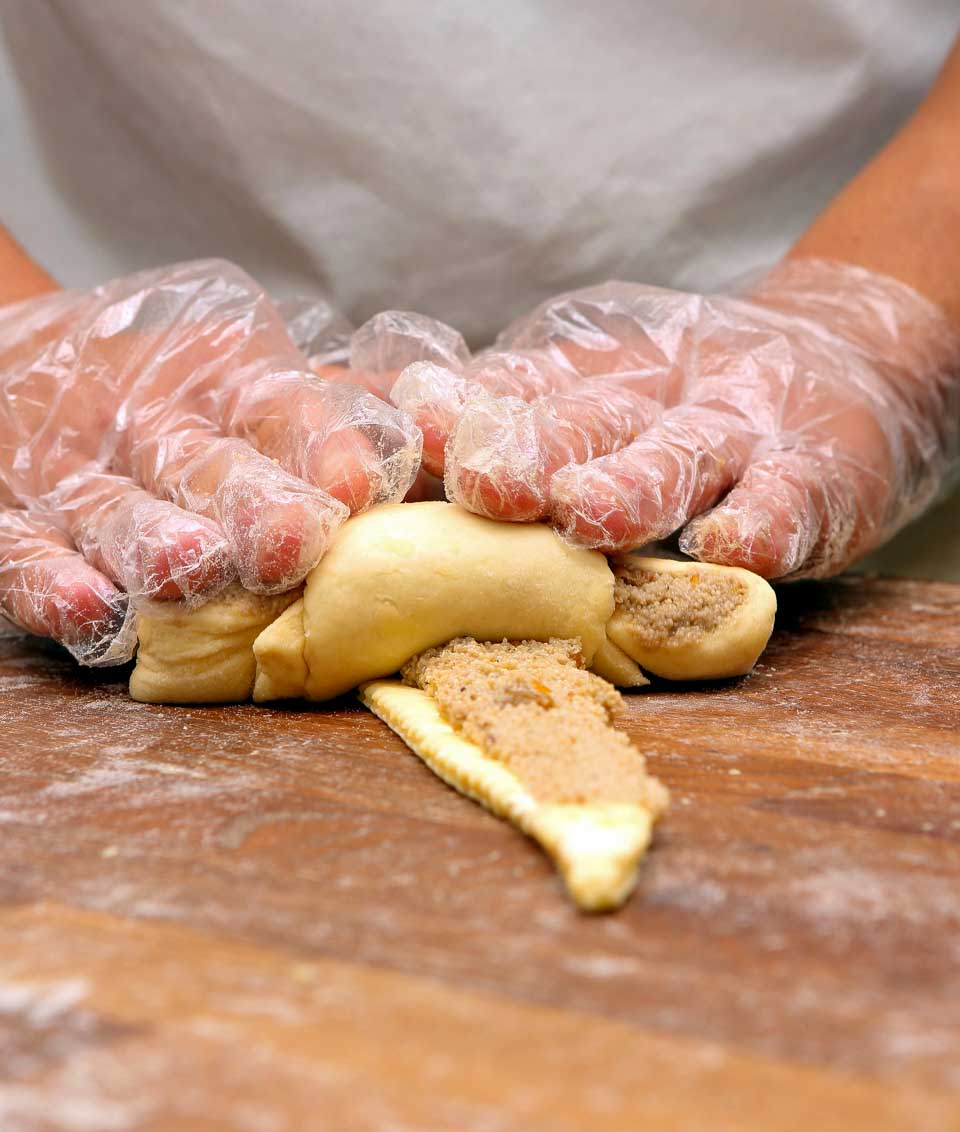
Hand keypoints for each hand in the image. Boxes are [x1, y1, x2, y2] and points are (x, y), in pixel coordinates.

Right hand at [0, 260, 421, 662]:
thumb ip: (353, 410)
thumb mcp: (269, 383)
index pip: (281, 409)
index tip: (355, 482)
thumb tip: (450, 430)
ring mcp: (76, 474)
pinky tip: (90, 610)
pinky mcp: (9, 516)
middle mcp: (154, 428)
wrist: (28, 369)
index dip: (317, 442)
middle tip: (291, 540)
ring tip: (193, 565)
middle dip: (249, 500)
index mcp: (229, 390)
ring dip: (154, 540)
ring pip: (116, 507)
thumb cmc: (191, 400)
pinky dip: (49, 582)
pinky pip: (18, 553)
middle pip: (204, 464)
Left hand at [392, 259, 959, 577]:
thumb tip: (340, 396)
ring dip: (631, 486)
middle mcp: (646, 414)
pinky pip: (790, 501)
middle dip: (529, 451)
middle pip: (582, 429)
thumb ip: (476, 406)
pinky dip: (764, 521)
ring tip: (588, 510)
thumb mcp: (581, 385)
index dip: (455, 417)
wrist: (839, 359)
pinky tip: (732, 542)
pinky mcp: (814, 474)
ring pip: (678, 462)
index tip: (403, 419)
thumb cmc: (676, 406)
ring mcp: (733, 441)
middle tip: (484, 477)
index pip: (506, 404)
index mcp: (580, 398)